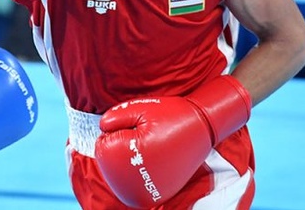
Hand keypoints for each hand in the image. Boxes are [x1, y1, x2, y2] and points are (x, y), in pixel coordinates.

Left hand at [94, 76, 250, 207]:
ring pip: (119, 174)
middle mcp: (135, 181)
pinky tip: (153, 161)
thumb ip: (114, 117)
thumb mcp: (139, 108)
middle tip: (147, 137)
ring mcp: (145, 192)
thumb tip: (102, 128)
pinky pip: (133, 185)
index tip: (139, 127)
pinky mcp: (154, 196)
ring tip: (151, 148)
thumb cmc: (170, 115)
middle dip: (121, 146)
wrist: (202, 129)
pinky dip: (137, 173)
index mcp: (128, 156)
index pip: (102, 145)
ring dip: (127, 161)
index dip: (118, 130)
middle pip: (108, 162)